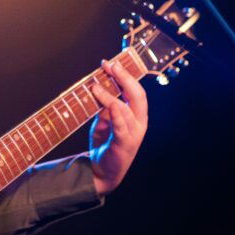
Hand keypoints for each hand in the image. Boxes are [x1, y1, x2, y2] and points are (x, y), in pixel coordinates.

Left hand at [89, 59, 148, 195]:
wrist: (102, 171)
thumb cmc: (105, 143)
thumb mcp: (104, 120)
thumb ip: (105, 105)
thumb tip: (99, 86)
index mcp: (136, 115)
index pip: (135, 90)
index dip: (125, 75)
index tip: (110, 63)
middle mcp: (139, 123)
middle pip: (137, 96)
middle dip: (124, 78)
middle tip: (110, 66)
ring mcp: (133, 134)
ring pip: (126, 109)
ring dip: (110, 95)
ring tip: (95, 87)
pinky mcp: (124, 145)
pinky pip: (122, 128)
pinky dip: (117, 115)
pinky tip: (110, 105)